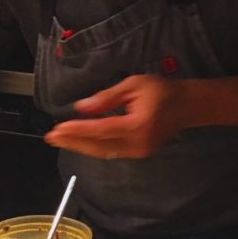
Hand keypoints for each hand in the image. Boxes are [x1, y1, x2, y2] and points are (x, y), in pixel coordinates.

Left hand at [44, 74, 188, 158]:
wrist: (187, 106)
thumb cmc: (161, 91)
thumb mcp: (134, 85)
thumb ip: (107, 98)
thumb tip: (83, 108)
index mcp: (136, 126)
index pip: (100, 130)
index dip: (77, 130)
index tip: (57, 129)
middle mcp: (136, 144)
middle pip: (98, 146)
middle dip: (72, 142)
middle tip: (50, 137)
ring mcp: (138, 152)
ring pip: (102, 152)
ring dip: (79, 146)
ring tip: (59, 140)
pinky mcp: (138, 153)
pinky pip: (110, 152)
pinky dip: (92, 147)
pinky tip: (79, 142)